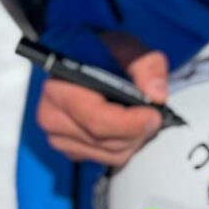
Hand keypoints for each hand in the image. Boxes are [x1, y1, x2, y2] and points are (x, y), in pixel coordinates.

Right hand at [36, 31, 168, 166]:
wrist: (85, 57)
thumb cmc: (103, 51)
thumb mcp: (129, 48)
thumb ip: (146, 65)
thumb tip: (156, 95)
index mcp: (60, 88)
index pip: (97, 120)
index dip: (130, 123)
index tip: (154, 115)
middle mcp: (51, 116)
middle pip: (105, 141)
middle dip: (137, 132)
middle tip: (155, 115)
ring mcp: (58, 137)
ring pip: (108, 154)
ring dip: (132, 141)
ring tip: (141, 118)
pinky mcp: (68, 149)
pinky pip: (105, 160)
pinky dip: (123, 147)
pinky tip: (127, 127)